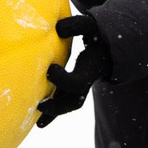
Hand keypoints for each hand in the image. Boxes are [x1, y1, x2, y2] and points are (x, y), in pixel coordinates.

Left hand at [36, 13, 111, 128]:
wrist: (110, 44)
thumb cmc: (96, 32)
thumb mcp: (91, 26)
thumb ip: (77, 25)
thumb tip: (58, 29)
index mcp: (91, 68)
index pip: (78, 82)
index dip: (63, 80)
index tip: (50, 68)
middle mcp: (88, 80)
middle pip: (75, 101)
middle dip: (58, 105)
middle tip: (40, 104)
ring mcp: (82, 85)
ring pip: (69, 105)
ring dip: (54, 113)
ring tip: (37, 122)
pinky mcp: (74, 86)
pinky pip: (64, 102)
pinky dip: (53, 112)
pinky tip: (39, 122)